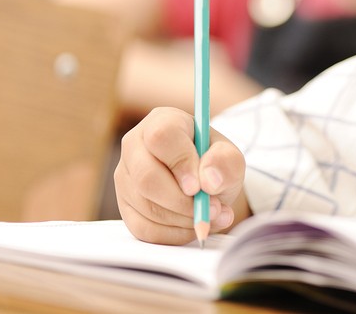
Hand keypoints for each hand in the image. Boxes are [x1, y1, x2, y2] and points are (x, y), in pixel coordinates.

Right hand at [114, 107, 248, 244]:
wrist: (205, 184)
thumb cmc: (214, 163)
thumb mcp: (230, 157)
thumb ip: (226, 162)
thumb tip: (209, 180)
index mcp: (162, 121)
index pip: (161, 136)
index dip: (181, 163)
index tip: (199, 186)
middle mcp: (135, 145)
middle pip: (147, 177)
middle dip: (182, 201)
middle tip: (211, 208)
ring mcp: (126, 177)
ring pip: (146, 206)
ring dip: (184, 219)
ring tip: (212, 215)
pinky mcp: (125, 207)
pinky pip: (144, 229)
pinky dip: (174, 234)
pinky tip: (194, 225)